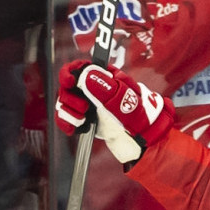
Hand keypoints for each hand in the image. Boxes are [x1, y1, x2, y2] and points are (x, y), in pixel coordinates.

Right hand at [54, 60, 175, 163]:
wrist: (144, 142)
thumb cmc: (140, 119)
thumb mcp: (123, 102)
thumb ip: (104, 88)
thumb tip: (85, 75)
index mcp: (105, 78)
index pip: (80, 67)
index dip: (70, 72)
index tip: (69, 82)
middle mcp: (94, 89)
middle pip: (68, 86)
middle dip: (70, 98)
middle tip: (84, 109)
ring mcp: (89, 105)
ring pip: (65, 102)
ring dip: (68, 112)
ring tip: (82, 121)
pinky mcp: (85, 120)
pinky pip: (66, 118)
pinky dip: (66, 123)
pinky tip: (74, 129)